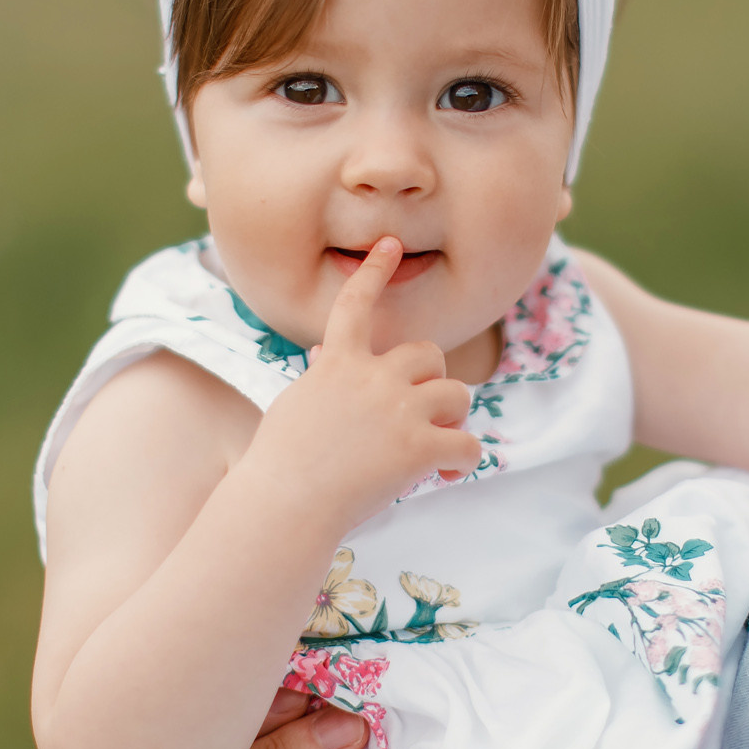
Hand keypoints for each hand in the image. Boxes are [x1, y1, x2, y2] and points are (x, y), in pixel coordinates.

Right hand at [236, 238, 481, 523]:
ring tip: (437, 445)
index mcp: (337, 362)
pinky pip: (468, 445)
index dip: (374, 271)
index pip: (356, 303)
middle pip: (429, 354)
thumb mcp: (297, 403)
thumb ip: (322, 375)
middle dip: (431, 380)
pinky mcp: (419, 448)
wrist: (284, 504)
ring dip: (453, 418)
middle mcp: (372, 377)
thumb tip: (325, 350)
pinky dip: (464, 460)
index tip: (390, 244)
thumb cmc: (280, 463)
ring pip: (458, 394)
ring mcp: (398, 410)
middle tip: (422, 414)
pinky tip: (446, 475)